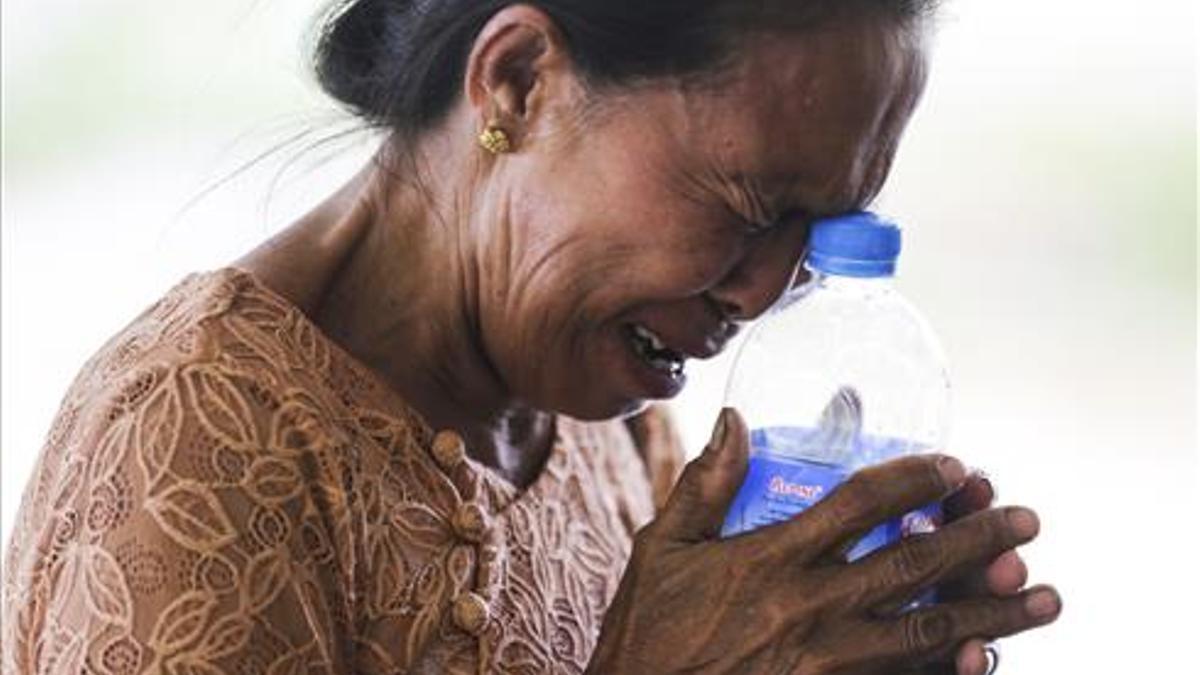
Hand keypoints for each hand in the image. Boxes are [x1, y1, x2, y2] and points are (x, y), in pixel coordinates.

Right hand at [588, 408, 1060, 673]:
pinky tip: (985, 661)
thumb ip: (703, 484)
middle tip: (1026, 520)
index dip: (912, 480)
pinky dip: (950, 674)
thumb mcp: (660, 551)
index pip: (858, 504)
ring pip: (928, 631)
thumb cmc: (647, 634)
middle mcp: (809, 607)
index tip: (952, 466)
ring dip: (992, 611)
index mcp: (770, 560)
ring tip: (1044, 596)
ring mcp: (826, 662)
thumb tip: (734, 418)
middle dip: (978, 537)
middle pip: (913, 564)